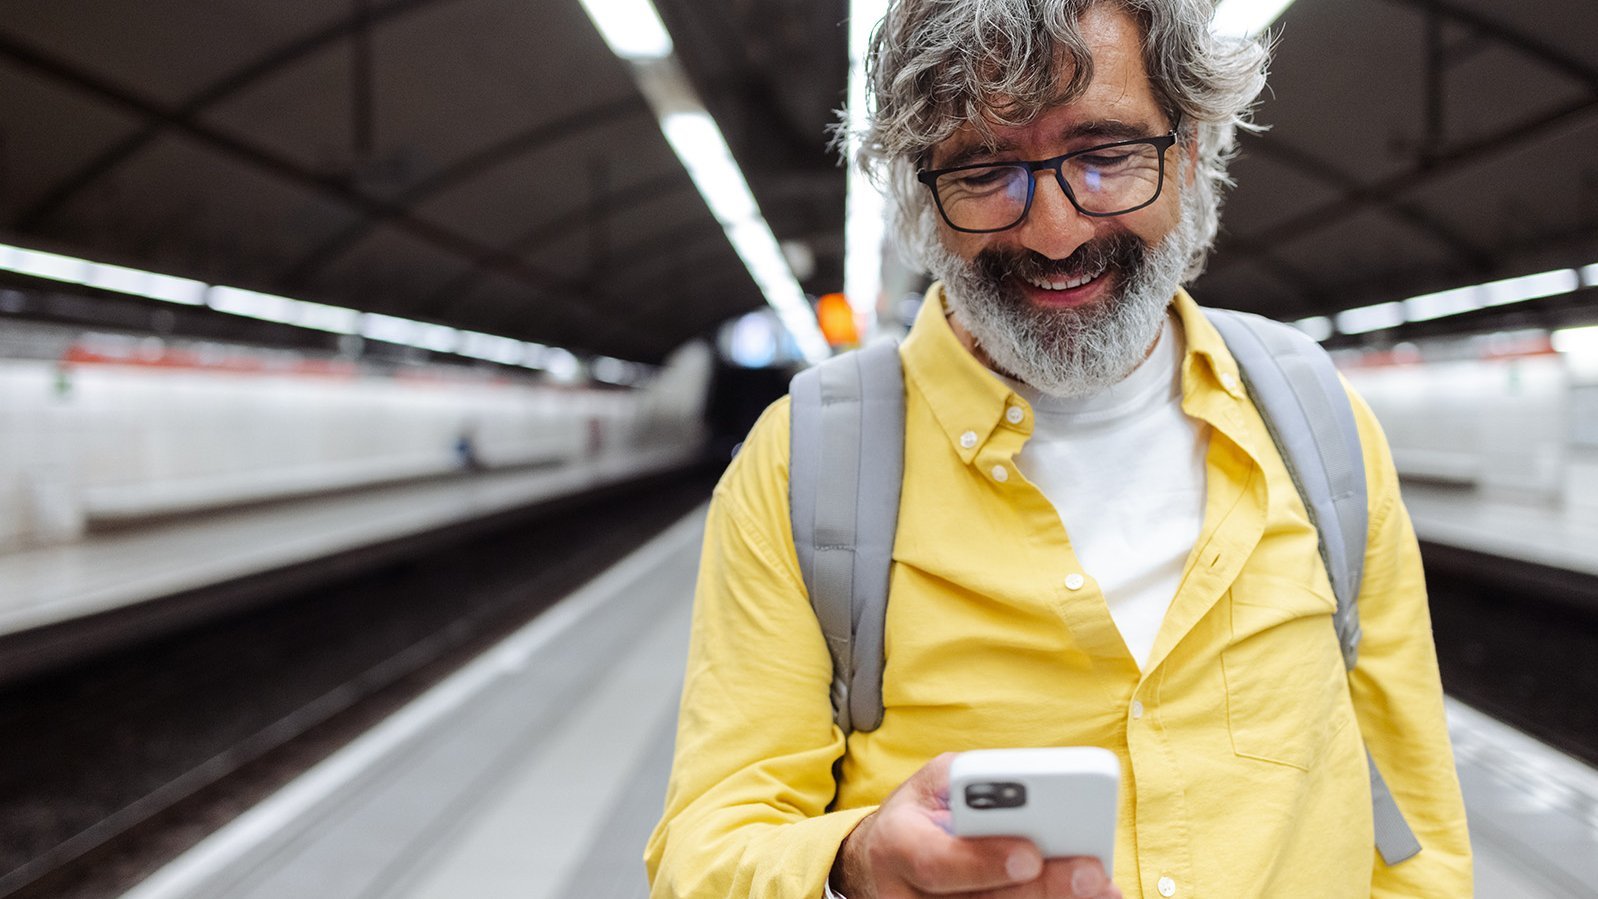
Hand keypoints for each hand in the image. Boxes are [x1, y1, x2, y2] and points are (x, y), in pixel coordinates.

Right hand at [833, 753, 1121, 897]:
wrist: (886, 863)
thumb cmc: (921, 815)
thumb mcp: (932, 783)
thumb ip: (974, 782)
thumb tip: (1031, 788)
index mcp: (897, 845)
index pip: (936, 860)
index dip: (984, 861)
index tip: (1031, 852)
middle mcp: (908, 896)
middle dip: (1042, 887)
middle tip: (1090, 871)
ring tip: (1101, 886)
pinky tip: (1089, 898)